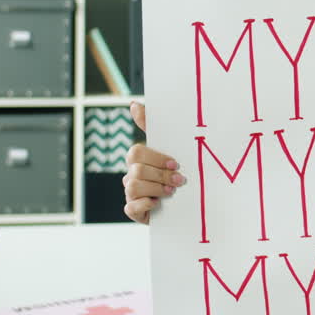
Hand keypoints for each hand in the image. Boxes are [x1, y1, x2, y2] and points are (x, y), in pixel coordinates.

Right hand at [122, 101, 185, 223]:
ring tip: (171, 192)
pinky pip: (130, 208)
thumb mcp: (170, 149)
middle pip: (137, 169)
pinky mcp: (133, 210)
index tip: (175, 163)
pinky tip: (158, 204)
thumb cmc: (174, 173)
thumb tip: (133, 104)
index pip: (137, 151)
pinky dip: (146, 205)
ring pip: (133, 187)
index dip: (156, 157)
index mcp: (139, 159)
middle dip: (161, 175)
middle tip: (179, 181)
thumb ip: (151, 126)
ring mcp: (130, 193)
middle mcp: (132, 174)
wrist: (184, 203)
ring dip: (157, 190)